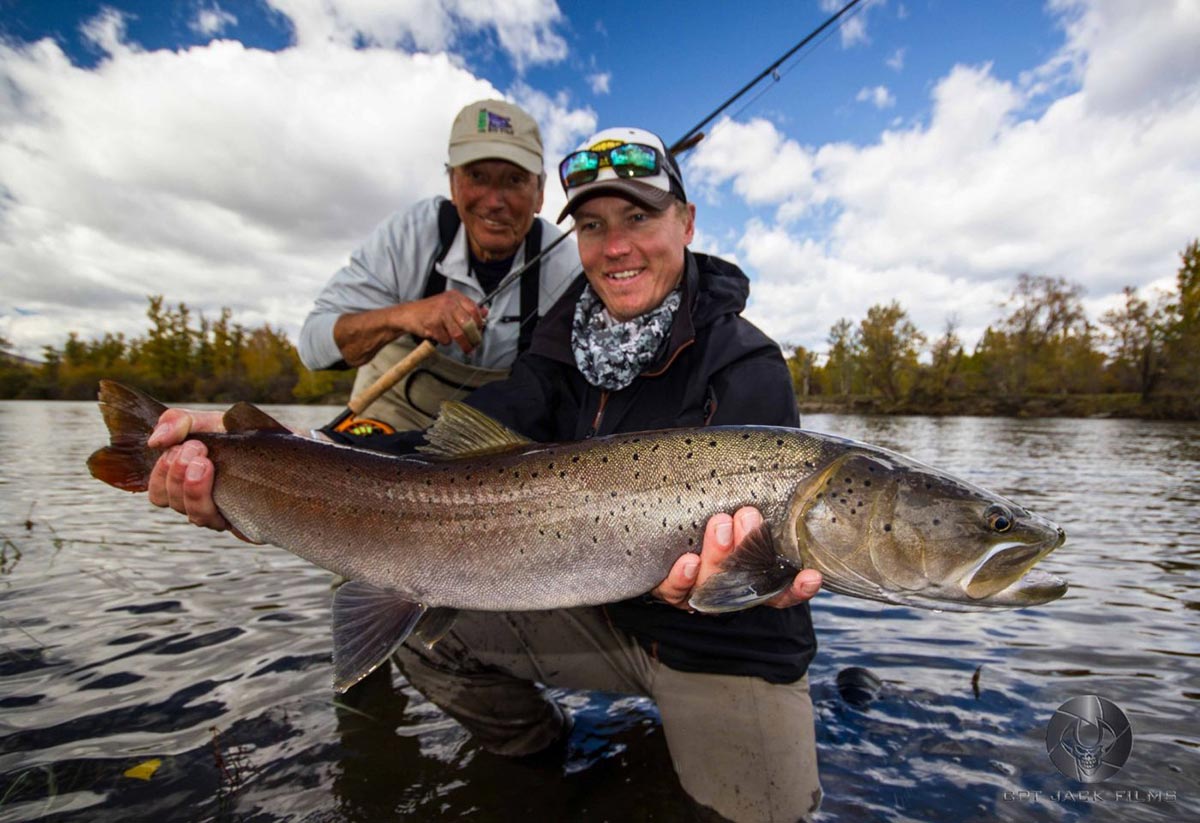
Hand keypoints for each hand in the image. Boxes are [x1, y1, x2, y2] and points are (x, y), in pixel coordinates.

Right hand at [146, 409, 251, 539]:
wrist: (293, 444)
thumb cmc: (247, 436)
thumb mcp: (212, 421)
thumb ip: (180, 422)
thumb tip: (155, 440)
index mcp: (188, 481)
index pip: (158, 491)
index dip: (162, 471)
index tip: (185, 445)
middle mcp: (203, 502)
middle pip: (170, 502)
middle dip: (177, 474)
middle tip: (198, 450)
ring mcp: (226, 514)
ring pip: (195, 516)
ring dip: (193, 490)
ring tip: (207, 464)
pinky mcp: (250, 523)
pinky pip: (228, 525)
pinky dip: (220, 505)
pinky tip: (226, 486)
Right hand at [402, 290, 487, 352]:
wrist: (407, 314)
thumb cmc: (430, 311)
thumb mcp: (450, 305)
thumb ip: (467, 309)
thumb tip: (485, 312)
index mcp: (455, 296)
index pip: (475, 310)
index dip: (480, 323)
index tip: (480, 331)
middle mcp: (448, 302)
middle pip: (468, 323)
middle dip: (474, 338)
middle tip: (475, 345)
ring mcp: (440, 312)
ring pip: (458, 333)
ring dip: (463, 344)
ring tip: (465, 348)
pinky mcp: (432, 323)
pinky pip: (445, 339)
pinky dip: (444, 341)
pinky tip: (440, 336)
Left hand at [650, 506, 822, 609]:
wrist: (660, 520)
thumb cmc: (709, 508)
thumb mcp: (736, 504)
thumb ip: (754, 503)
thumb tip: (783, 468)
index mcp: (751, 577)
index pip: (781, 589)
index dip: (797, 588)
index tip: (811, 576)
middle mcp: (728, 589)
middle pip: (744, 582)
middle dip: (748, 548)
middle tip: (748, 516)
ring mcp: (699, 590)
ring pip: (711, 585)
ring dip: (718, 555)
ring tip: (719, 523)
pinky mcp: (670, 588)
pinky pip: (675, 591)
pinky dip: (682, 578)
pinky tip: (687, 561)